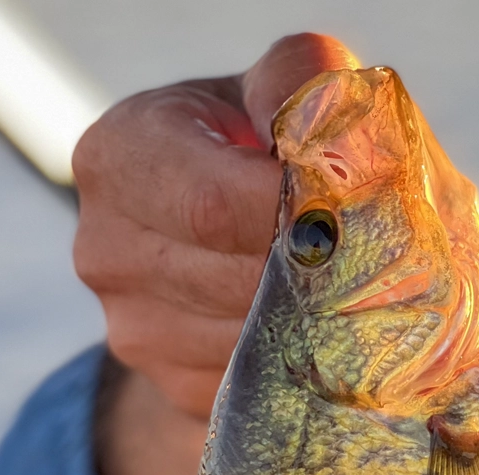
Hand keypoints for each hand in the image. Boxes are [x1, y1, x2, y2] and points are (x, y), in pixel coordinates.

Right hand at [72, 33, 358, 474]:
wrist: (237, 234)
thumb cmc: (269, 146)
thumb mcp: (283, 87)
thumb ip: (300, 84)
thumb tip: (323, 141)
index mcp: (120, 155)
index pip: (213, 206)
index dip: (297, 218)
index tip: (357, 216)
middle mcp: (104, 249)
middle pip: (233, 282)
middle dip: (315, 274)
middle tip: (374, 259)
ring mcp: (130, 328)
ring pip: (249, 343)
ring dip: (315, 324)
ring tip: (349, 288)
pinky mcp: (170, 385)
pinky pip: (253, 385)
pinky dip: (299, 363)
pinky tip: (317, 325)